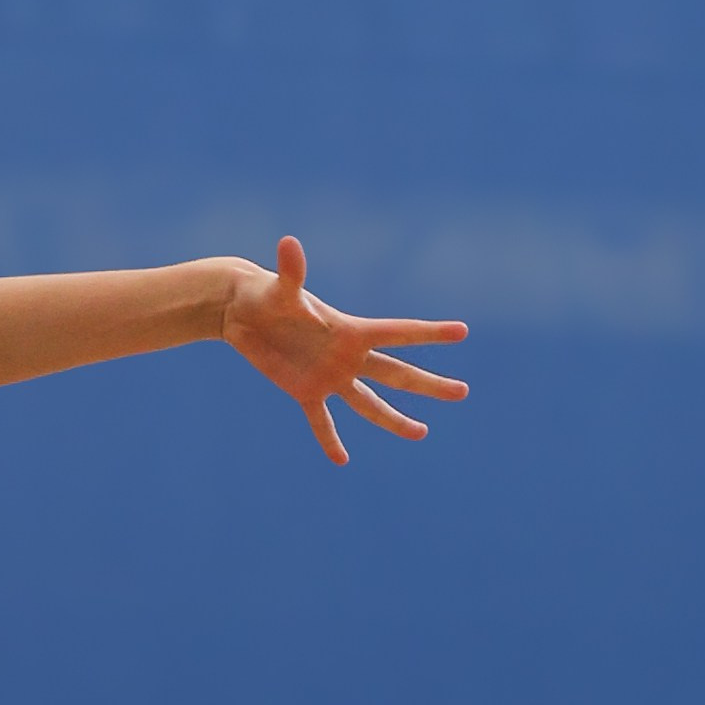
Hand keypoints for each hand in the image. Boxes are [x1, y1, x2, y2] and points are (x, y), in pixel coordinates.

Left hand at [221, 235, 466, 464]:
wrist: (242, 310)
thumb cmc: (265, 293)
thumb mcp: (281, 288)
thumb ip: (291, 272)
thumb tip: (288, 244)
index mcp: (350, 330)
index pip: (398, 333)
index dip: (429, 333)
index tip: (462, 331)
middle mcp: (347, 355)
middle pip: (396, 374)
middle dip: (429, 384)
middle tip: (462, 392)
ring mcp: (329, 375)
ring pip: (369, 403)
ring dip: (394, 420)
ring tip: (421, 433)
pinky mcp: (304, 390)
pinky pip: (321, 420)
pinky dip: (329, 439)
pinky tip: (340, 460)